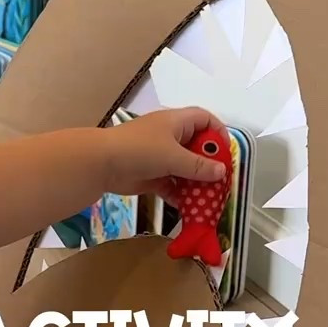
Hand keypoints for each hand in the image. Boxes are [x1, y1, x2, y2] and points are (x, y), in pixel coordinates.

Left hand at [106, 108, 229, 198]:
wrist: (101, 164)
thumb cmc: (140, 150)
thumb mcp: (174, 157)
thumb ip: (199, 166)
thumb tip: (221, 172)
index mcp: (177, 122)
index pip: (205, 119)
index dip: (218, 132)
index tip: (226, 153)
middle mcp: (170, 137)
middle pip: (197, 147)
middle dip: (209, 164)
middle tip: (220, 181)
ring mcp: (159, 156)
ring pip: (184, 169)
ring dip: (195, 183)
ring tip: (208, 198)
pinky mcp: (150, 175)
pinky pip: (171, 184)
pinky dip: (179, 194)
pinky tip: (188, 207)